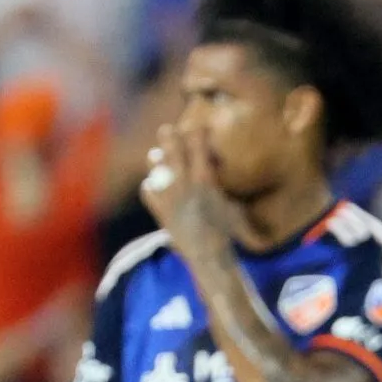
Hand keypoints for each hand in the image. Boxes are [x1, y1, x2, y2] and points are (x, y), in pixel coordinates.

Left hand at [139, 124, 235, 252]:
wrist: (208, 254)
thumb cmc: (228, 231)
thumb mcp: (234, 205)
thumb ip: (224, 187)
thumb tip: (222, 174)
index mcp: (205, 177)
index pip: (197, 141)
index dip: (196, 131)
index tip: (197, 127)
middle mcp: (184, 180)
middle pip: (170, 144)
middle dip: (169, 135)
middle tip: (169, 132)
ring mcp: (168, 193)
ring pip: (155, 162)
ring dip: (159, 159)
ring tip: (162, 160)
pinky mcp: (158, 207)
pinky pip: (147, 186)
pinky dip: (152, 186)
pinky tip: (159, 188)